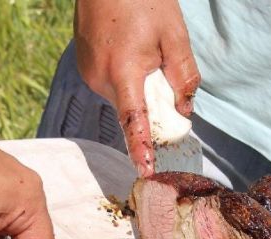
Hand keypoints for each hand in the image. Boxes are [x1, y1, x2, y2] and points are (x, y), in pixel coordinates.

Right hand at [75, 0, 199, 175]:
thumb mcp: (174, 34)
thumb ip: (183, 76)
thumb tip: (185, 110)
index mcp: (123, 72)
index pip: (134, 122)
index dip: (141, 149)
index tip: (145, 172)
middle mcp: (100, 78)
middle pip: (132, 109)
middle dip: (152, 103)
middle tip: (162, 65)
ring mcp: (89, 73)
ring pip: (123, 96)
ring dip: (139, 86)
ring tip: (143, 47)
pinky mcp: (85, 67)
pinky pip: (112, 84)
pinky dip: (126, 77)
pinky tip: (129, 48)